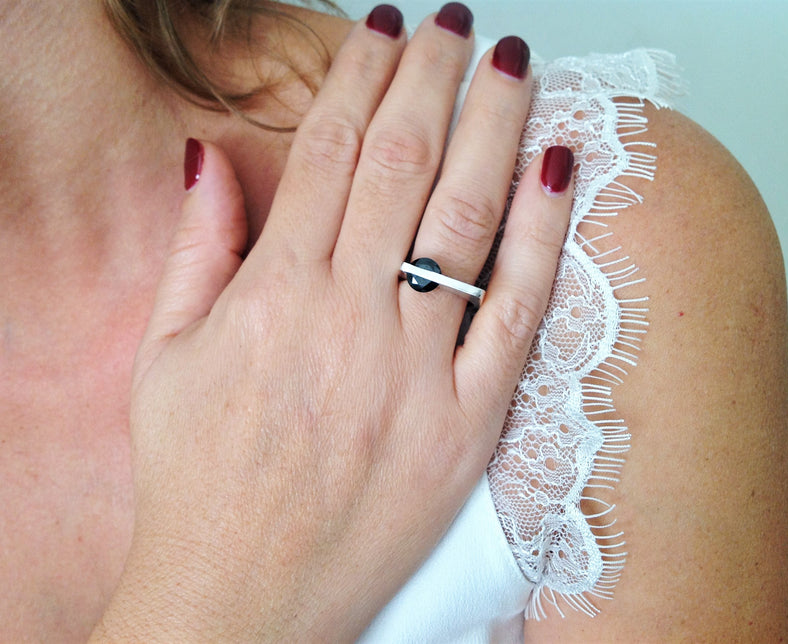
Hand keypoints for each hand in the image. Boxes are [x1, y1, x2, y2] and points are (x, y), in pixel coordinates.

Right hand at [93, 6, 572, 640]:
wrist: (240, 596)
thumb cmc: (196, 479)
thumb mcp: (164, 358)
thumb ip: (196, 249)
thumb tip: (207, 158)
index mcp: (274, 296)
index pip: (333, 152)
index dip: (364, 75)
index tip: (386, 27)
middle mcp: (348, 320)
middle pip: (406, 165)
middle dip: (435, 77)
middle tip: (457, 24)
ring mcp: (414, 372)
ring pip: (465, 221)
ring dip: (493, 129)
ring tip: (512, 65)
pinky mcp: (463, 424)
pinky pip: (514, 313)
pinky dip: (539, 237)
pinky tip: (554, 171)